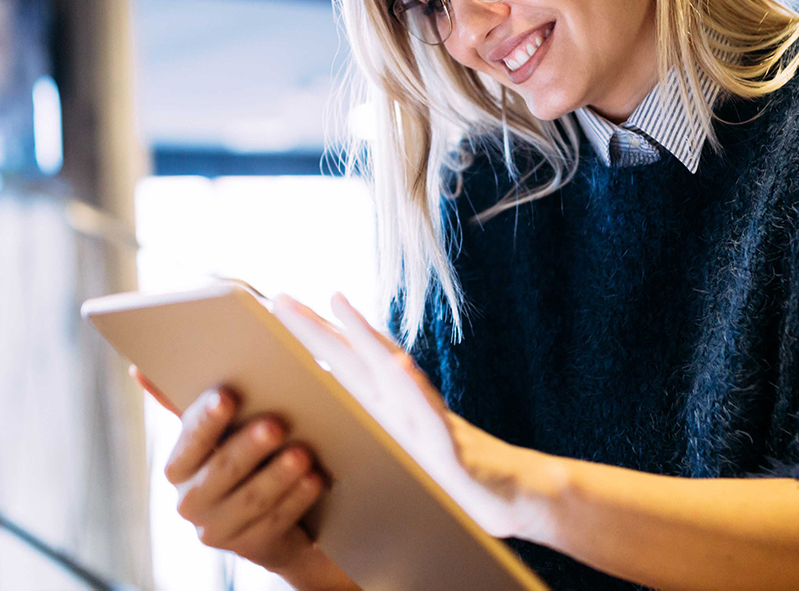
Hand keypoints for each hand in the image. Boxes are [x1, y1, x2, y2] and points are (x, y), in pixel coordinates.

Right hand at [129, 366, 356, 588]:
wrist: (266, 518)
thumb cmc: (241, 460)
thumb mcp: (217, 434)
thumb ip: (186, 403)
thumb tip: (137, 370)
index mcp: (179, 466)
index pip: (189, 439)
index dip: (207, 419)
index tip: (228, 396)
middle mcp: (190, 501)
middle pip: (221, 470)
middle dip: (250, 446)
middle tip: (276, 424)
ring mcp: (218, 529)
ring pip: (251, 499)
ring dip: (279, 475)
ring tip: (303, 454)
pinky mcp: (249, 547)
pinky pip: (275, 521)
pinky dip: (297, 499)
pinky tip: (314, 480)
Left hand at [272, 293, 547, 539]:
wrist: (518, 500)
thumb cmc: (459, 481)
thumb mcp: (407, 460)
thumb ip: (377, 439)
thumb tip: (337, 427)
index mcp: (393, 413)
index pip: (349, 368)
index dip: (316, 339)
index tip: (280, 312)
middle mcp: (409, 409)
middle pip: (359, 359)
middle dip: (319, 328)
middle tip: (280, 298)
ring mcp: (432, 426)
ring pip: (394, 373)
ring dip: (367, 336)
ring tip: (338, 303)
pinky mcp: (455, 454)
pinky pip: (434, 421)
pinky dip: (417, 394)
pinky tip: (401, 368)